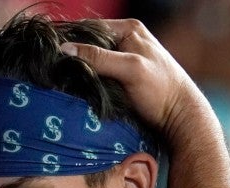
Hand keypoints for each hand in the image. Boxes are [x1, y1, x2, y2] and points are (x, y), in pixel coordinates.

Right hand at [60, 18, 218, 153]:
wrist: (180, 118)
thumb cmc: (161, 90)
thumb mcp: (129, 69)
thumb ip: (99, 58)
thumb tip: (65, 49)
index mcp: (129, 29)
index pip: (89, 28)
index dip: (69, 39)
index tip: (50, 53)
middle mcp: (125, 41)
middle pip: (89, 44)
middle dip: (73, 56)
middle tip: (52, 69)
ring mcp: (123, 60)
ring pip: (92, 61)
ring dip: (78, 71)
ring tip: (59, 79)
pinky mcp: (121, 79)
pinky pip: (97, 75)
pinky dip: (86, 81)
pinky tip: (75, 89)